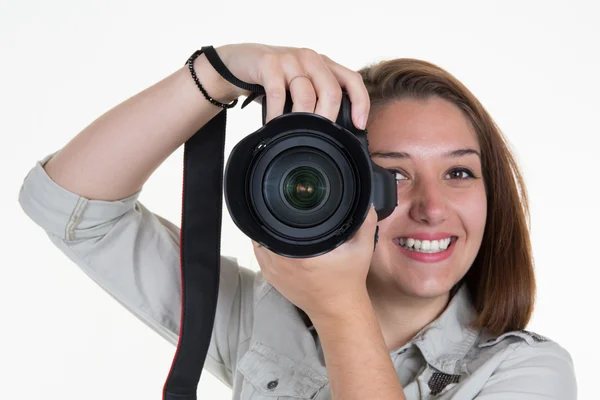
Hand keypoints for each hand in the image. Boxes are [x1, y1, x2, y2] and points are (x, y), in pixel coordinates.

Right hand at [213, 43, 369, 128]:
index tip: (359, 126)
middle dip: (326, 119)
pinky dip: (277, 115)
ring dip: (300, 120)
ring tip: (293, 134)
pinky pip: (278, 94)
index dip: (360, 103)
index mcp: (324, 65)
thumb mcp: (299, 86)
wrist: (239, 62)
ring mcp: (290, 59)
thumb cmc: (273, 79)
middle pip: (330, 92)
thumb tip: (332, 135)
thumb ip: (315, 100)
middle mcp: (311, 59)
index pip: (352, 80)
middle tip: (317, 138)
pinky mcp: (269, 63)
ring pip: (305, 95)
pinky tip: (273, 125)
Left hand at [252, 205, 377, 319]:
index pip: (276, 223)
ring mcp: (273, 271)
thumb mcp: (362, 249)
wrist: (338, 310)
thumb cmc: (349, 280)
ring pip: (259, 241)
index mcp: (300, 254)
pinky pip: (260, 254)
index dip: (277, 209)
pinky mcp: (271, 278)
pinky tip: (276, 238)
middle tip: (284, 208)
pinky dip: (265, 244)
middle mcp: (281, 263)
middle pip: (264, 229)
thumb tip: (365, 202)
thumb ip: (365, 222)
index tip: (286, 202)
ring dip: (267, 230)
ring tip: (279, 221)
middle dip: (272, 217)